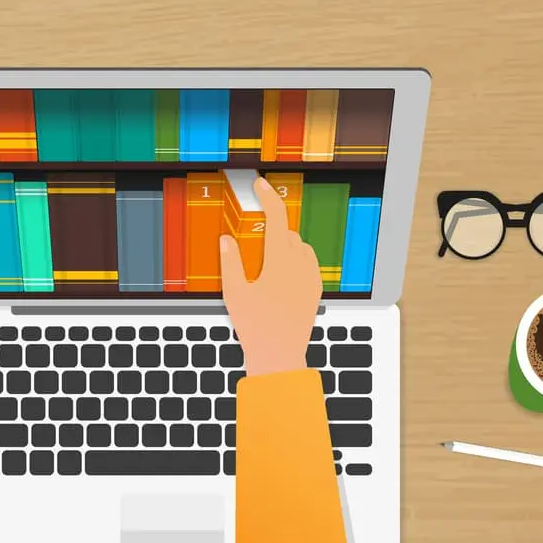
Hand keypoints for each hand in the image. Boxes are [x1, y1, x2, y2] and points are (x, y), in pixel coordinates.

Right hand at [220, 176, 322, 375]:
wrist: (279, 357)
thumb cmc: (255, 327)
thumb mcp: (234, 293)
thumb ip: (230, 262)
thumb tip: (226, 239)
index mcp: (279, 262)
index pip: (277, 217)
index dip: (268, 197)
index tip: (260, 185)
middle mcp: (300, 266)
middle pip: (288, 232)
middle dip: (272, 229)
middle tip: (254, 239)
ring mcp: (310, 278)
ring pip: (300, 247)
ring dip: (285, 244)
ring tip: (267, 262)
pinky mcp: (315, 289)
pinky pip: (308, 263)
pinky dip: (296, 259)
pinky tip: (281, 275)